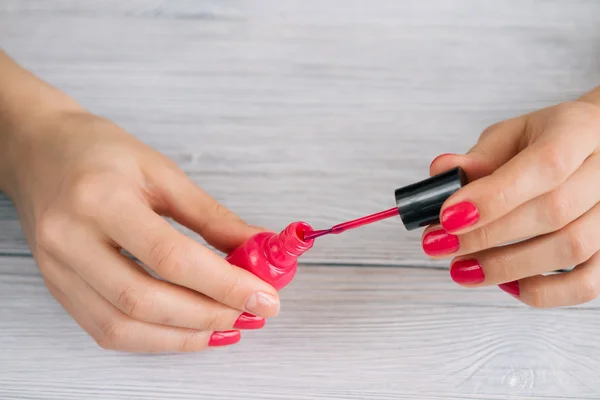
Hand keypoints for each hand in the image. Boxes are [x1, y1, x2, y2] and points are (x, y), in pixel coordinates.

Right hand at [0, 53, 279, 351]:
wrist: (41, 151)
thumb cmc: (101, 153)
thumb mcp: (163, 173)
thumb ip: (212, 217)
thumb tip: (257, 249)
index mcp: (101, 198)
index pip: (169, 256)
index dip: (224, 283)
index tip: (265, 297)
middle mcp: (70, 239)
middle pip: (145, 300)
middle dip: (208, 315)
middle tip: (251, 313)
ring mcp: (57, 270)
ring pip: (123, 327)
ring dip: (183, 336)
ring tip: (227, 326)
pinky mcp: (58, 288)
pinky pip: (107, 331)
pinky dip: (154, 339)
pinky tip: (188, 330)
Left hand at [423, 86, 599, 307]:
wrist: (594, 148)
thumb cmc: (549, 141)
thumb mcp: (513, 135)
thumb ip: (479, 156)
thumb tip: (440, 172)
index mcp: (579, 132)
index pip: (545, 165)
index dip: (494, 196)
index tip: (448, 216)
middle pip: (553, 212)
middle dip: (486, 235)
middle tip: (439, 244)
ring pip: (570, 249)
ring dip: (506, 266)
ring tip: (461, 269)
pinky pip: (587, 283)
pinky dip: (543, 291)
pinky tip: (506, 285)